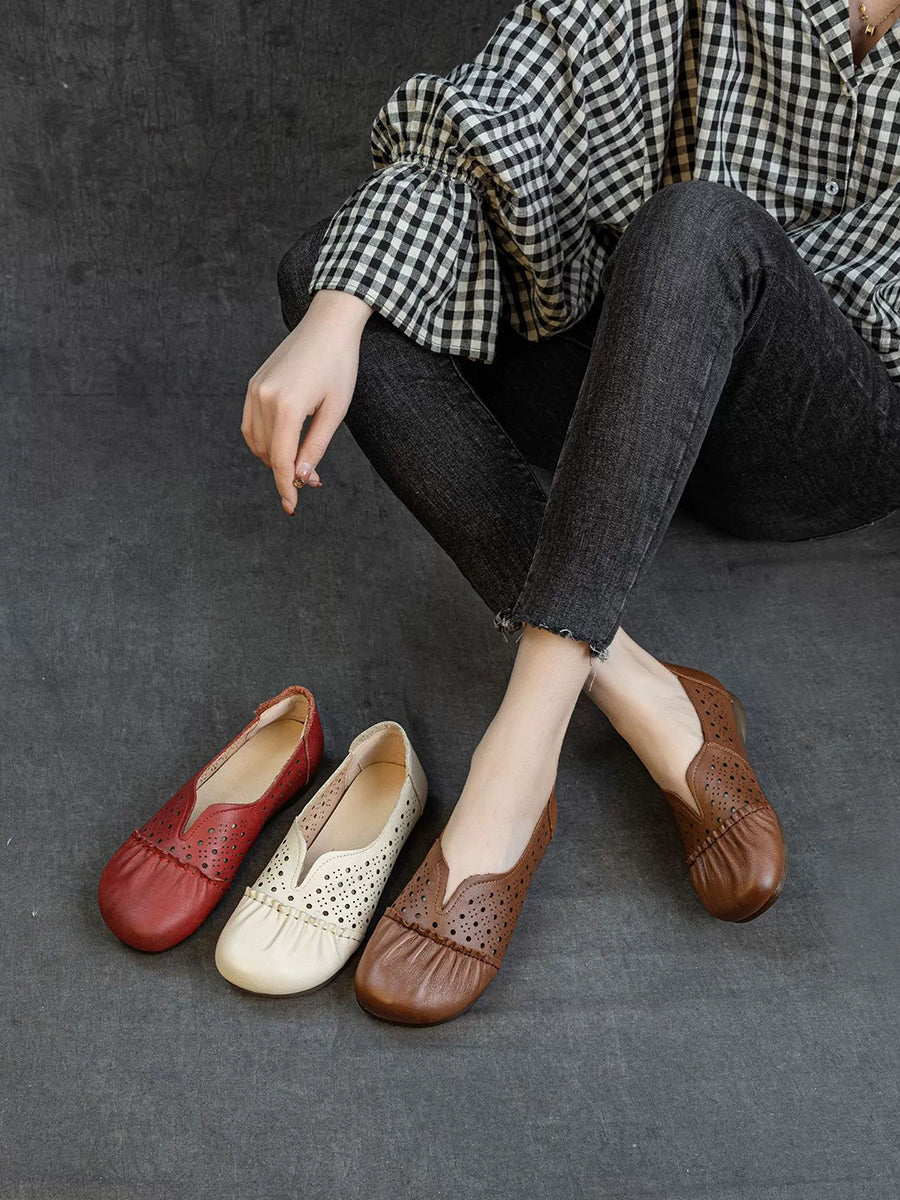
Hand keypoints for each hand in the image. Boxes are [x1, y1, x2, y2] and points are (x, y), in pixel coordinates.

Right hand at [242, 289, 373, 514]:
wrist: (327, 324)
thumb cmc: (339, 365)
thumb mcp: (335, 410)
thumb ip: (315, 446)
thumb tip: (302, 476)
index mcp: (287, 406)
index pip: (281, 461)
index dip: (286, 488)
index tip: (291, 508)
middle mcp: (264, 398)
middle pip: (269, 454)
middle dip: (288, 473)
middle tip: (314, 480)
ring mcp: (255, 390)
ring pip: (256, 442)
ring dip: (275, 459)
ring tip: (301, 463)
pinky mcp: (254, 384)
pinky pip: (250, 424)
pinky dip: (264, 441)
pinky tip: (284, 445)